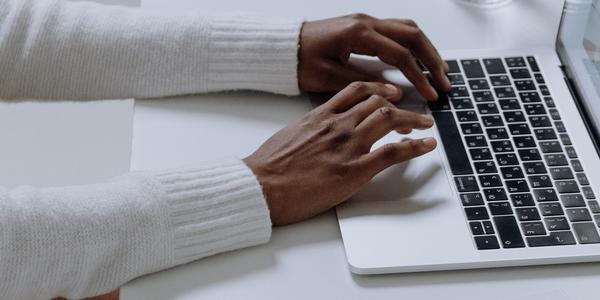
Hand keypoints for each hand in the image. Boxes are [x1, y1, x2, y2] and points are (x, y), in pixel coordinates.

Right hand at [244, 82, 436, 224]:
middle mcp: (337, 125)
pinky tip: (427, 145)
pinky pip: (393, 152)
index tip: (388, 93)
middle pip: (378, 103)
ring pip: (389, 119)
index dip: (378, 90)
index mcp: (320, 115)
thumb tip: (320, 132)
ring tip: (425, 124)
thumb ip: (311, 128)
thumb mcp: (290, 135)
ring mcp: (348, 145)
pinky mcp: (355, 169)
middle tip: (412, 112)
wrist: (262, 185)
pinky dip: (415, 146)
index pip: (356, 91)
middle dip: (400, 105)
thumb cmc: (269, 166)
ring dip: (413, 120)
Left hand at [298, 14, 450, 100]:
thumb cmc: (300, 61)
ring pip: (407, 29)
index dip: (419, 76)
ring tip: (439, 70)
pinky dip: (412, 44)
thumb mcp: (328, 78)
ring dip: (426, 49)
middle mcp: (365, 22)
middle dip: (432, 59)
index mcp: (358, 34)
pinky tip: (418, 59)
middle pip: (412, 35)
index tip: (431, 94)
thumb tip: (394, 92)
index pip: (401, 54)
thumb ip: (363, 83)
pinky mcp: (362, 27)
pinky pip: (396, 30)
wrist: (283, 48)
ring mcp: (365, 22)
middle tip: (445, 82)